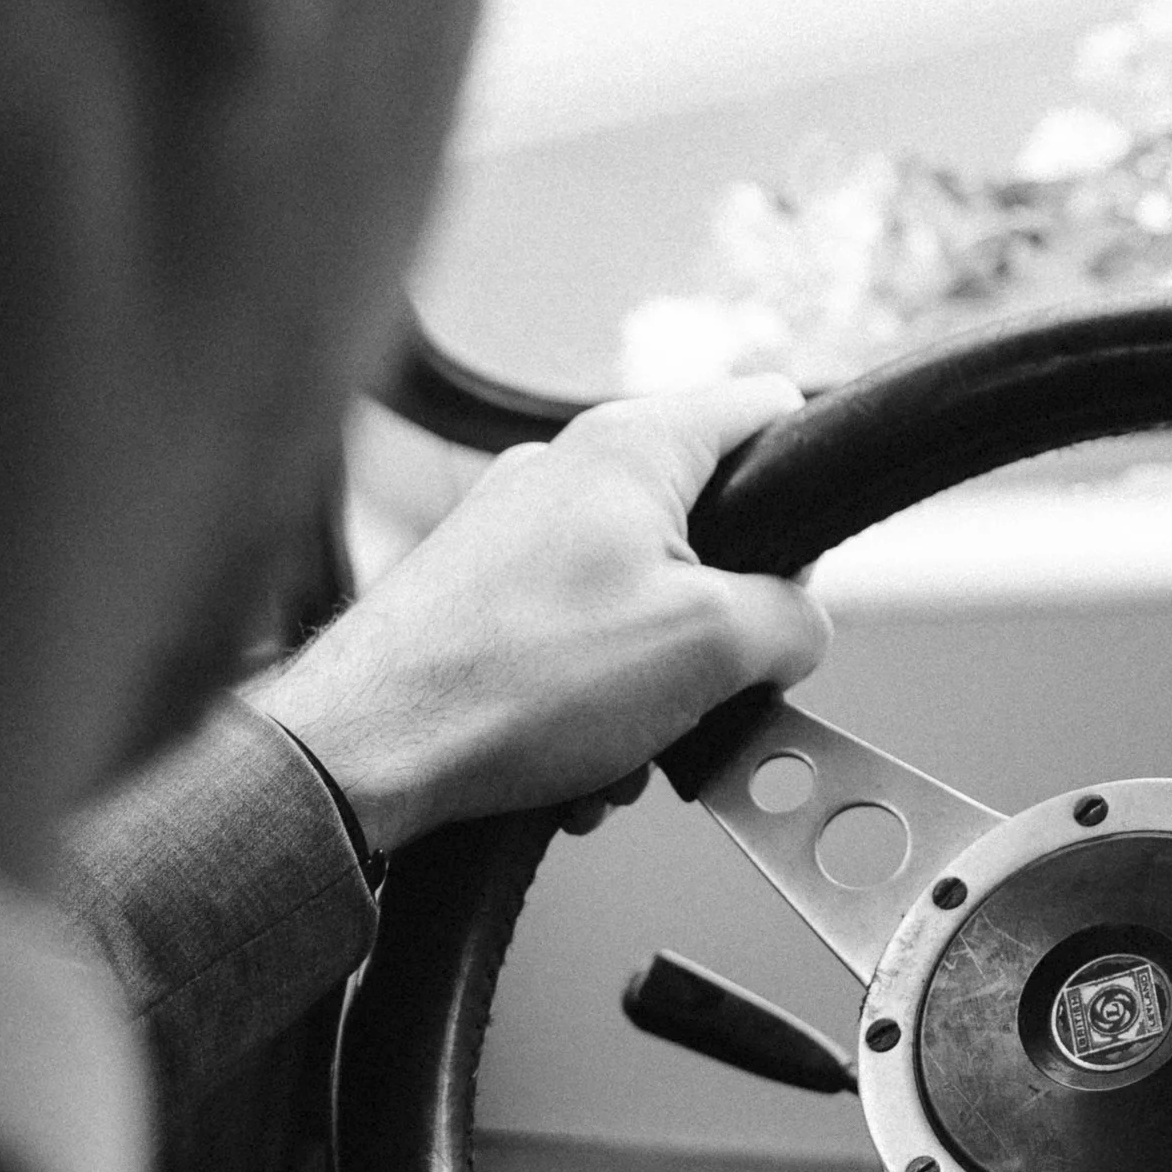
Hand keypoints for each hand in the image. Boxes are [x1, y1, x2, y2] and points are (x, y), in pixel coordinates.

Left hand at [258, 380, 828, 854]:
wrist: (363, 750)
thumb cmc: (513, 680)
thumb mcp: (711, 647)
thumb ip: (793, 620)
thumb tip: (801, 626)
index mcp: (634, 447)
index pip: (767, 409)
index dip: (808, 485)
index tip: (804, 565)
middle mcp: (567, 470)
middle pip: (706, 532)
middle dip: (720, 631)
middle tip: (709, 688)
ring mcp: (515, 532)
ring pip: (639, 604)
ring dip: (652, 692)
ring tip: (620, 749)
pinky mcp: (477, 594)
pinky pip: (573, 643)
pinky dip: (589, 706)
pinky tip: (571, 763)